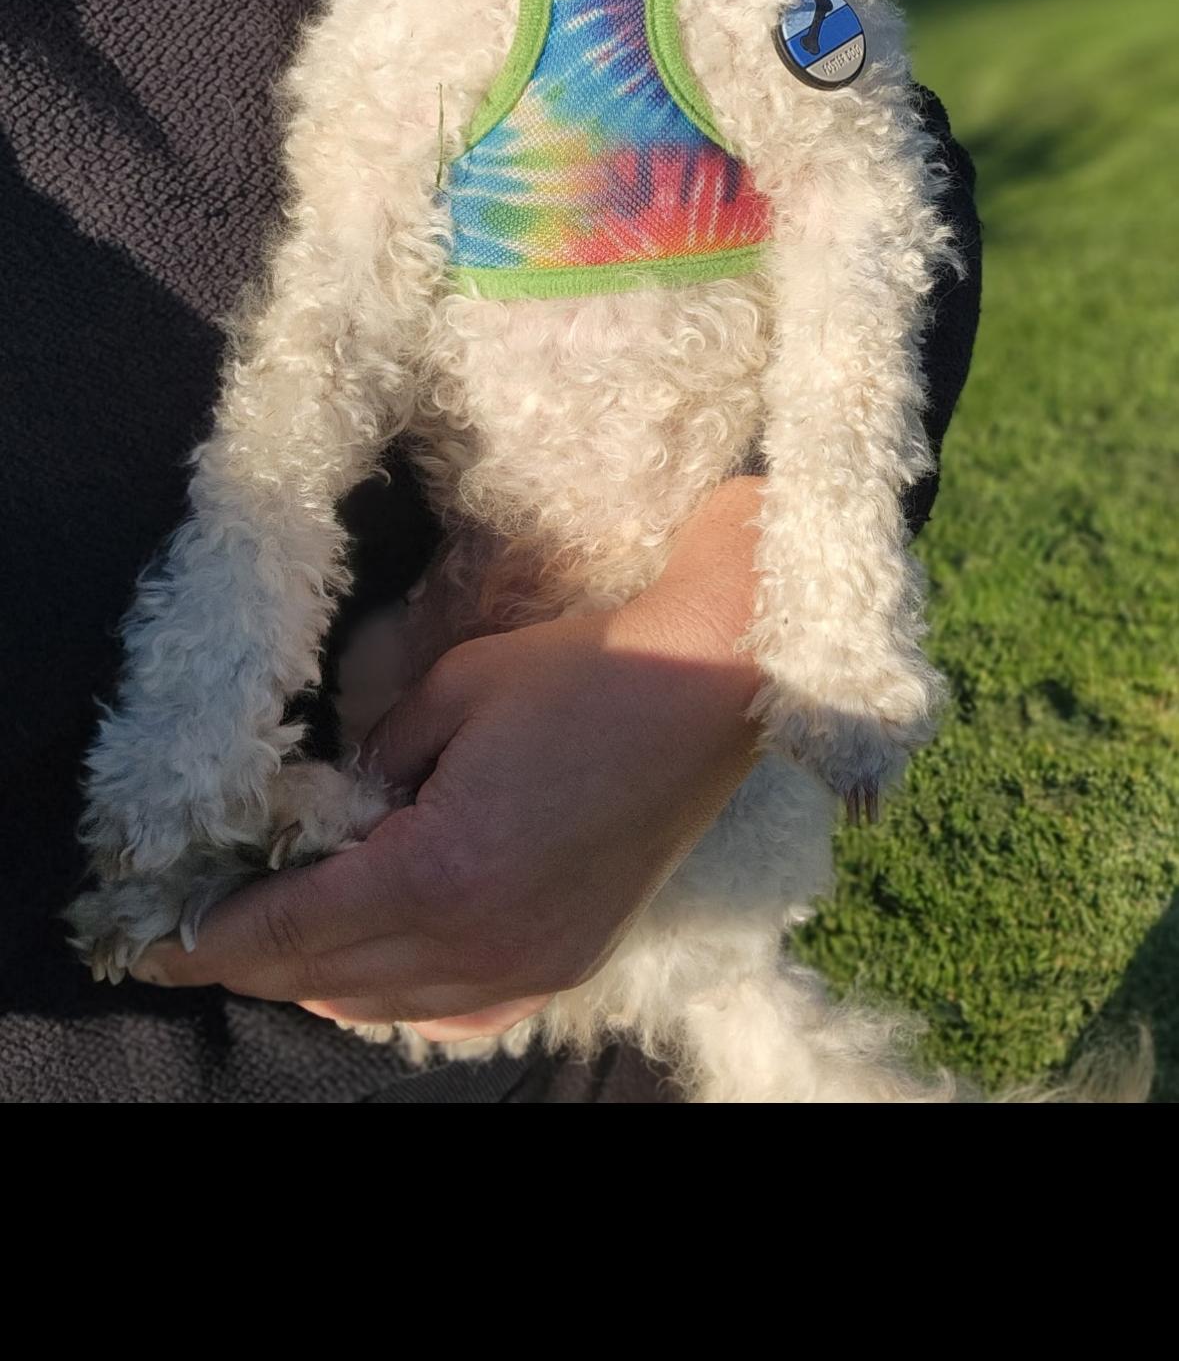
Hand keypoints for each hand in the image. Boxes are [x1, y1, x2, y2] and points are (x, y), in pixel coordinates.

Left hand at [132, 479, 764, 1034]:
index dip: (215, 939)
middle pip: (329, 979)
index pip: (293, 927)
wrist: (712, 687)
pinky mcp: (566, 961)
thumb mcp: (452, 689)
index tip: (157, 944)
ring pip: (388, 1008)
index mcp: (441, 869)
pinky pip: (455, 1013)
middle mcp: (483, 940)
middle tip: (198, 939)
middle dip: (252, 963)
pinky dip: (396, 1000)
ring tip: (270, 949)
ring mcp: (531, 964)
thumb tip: (333, 808)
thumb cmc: (584, 670)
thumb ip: (375, 761)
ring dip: (319, 983)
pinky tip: (373, 972)